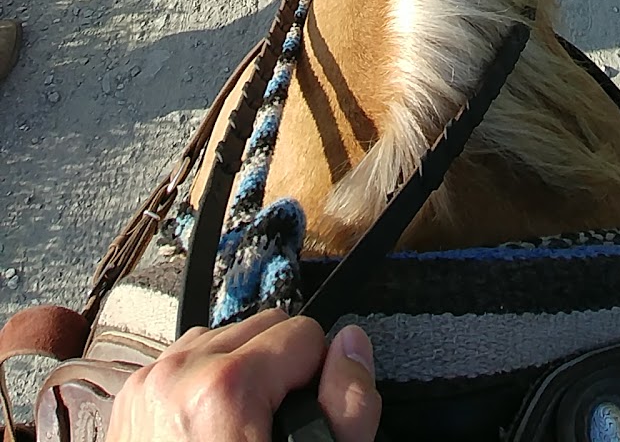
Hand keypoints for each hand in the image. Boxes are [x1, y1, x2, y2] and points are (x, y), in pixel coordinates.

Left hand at [107, 311, 380, 441]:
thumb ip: (346, 408)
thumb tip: (352, 347)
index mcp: (224, 390)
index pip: (304, 335)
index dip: (317, 382)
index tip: (303, 426)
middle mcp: (177, 377)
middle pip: (262, 327)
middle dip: (279, 373)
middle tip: (276, 433)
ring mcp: (146, 386)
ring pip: (224, 339)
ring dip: (243, 374)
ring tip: (245, 434)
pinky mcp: (130, 399)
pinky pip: (186, 361)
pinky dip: (206, 384)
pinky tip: (215, 431)